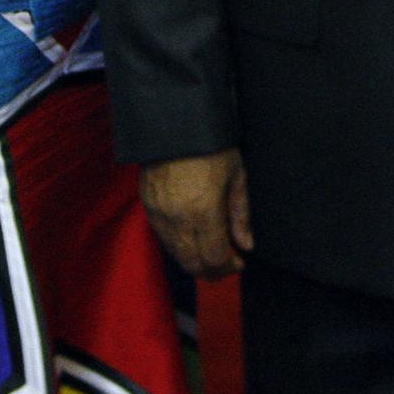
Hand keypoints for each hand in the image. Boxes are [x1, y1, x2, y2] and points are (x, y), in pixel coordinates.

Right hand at [140, 148, 251, 278]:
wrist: (176, 122)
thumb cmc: (212, 145)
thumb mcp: (236, 175)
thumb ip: (241, 214)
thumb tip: (246, 245)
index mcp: (205, 211)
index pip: (215, 258)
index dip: (229, 267)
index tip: (239, 262)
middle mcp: (179, 219)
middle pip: (193, 264)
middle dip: (212, 271)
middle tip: (226, 264)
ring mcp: (159, 214)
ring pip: (176, 255)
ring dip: (195, 259)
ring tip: (211, 249)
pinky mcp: (147, 207)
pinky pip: (163, 238)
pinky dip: (179, 245)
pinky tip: (193, 235)